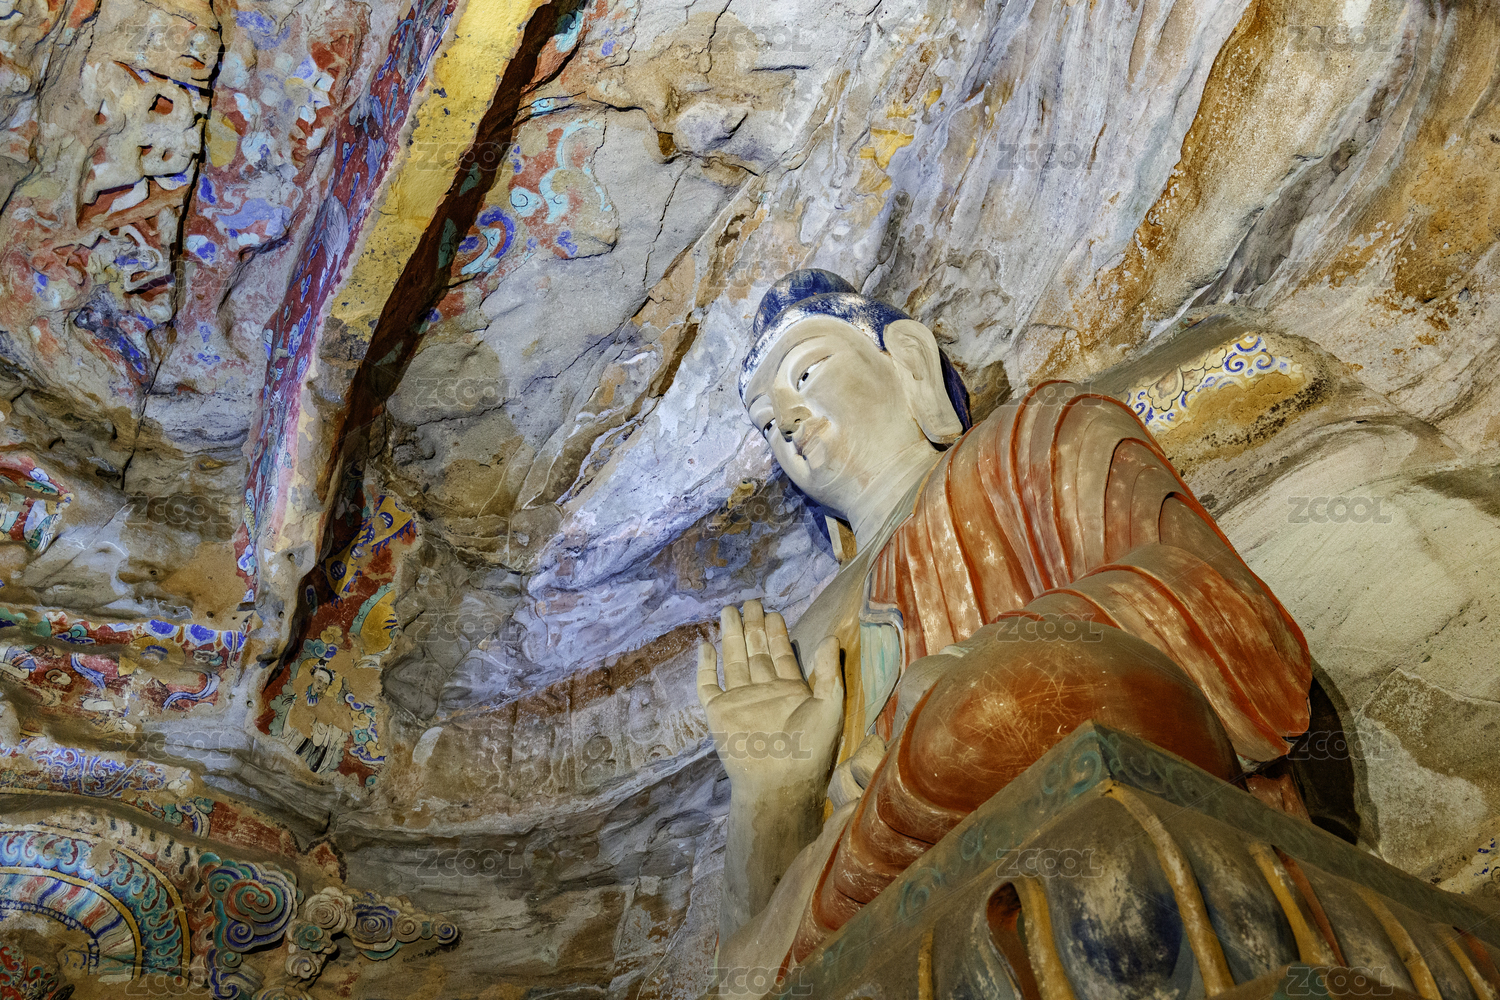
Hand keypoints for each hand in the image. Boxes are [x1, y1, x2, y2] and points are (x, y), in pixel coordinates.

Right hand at [698, 600, 843, 794]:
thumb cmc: (808, 749)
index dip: (777, 632)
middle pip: (755, 650)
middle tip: (749, 601)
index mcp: (790, 690)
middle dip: (752, 626)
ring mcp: (740, 700)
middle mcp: (763, 691)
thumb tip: (831, 637)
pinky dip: (705, 666)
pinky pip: (708, 685)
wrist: (778, 783)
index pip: (781, 653)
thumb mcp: (829, 707)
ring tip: (727, 611)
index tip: (773, 611)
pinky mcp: (718, 713)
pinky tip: (705, 646)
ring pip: (733, 660)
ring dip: (731, 636)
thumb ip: (829, 672)